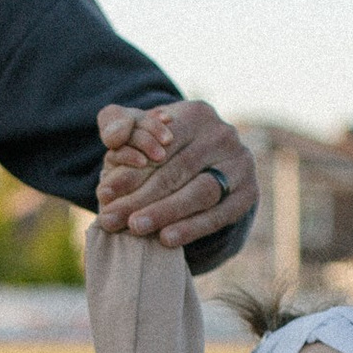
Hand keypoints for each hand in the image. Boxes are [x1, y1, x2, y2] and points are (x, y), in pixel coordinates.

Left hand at [94, 100, 256, 249]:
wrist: (206, 170)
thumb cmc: (162, 149)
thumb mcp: (139, 130)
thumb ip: (117, 124)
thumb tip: (112, 137)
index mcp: (197, 114)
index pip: (161, 145)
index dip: (131, 170)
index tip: (104, 193)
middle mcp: (224, 135)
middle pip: (177, 171)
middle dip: (141, 197)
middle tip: (111, 219)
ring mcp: (241, 164)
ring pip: (200, 192)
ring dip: (165, 213)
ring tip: (135, 227)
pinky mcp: (248, 193)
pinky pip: (219, 215)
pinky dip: (192, 228)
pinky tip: (166, 239)